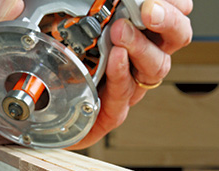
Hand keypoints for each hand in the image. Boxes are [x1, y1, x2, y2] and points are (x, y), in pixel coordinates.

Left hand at [71, 0, 192, 148]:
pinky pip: (123, 96)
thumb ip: (96, 7)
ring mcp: (128, 87)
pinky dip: (121, 75)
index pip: (173, 14)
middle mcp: (139, 60)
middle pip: (177, 38)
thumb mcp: (76, 22)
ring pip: (155, 68)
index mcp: (139, 33)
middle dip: (168, 22)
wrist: (42, 104)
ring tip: (120, 32)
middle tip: (148, 10)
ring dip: (140, 47)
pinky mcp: (111, 112)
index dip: (174, 5)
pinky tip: (115, 58)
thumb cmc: (59, 58)